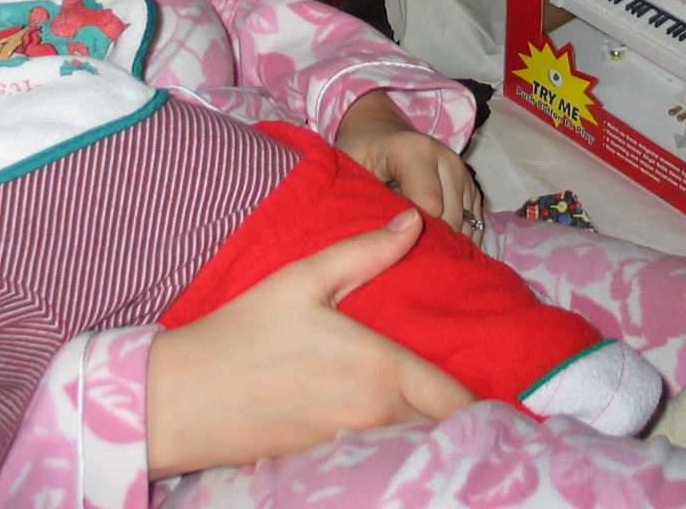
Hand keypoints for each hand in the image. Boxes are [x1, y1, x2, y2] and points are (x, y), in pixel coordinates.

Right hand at [145, 209, 474, 477]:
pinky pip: (381, 457)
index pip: (456, 400)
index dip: (483, 400)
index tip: (503, 391)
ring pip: (413, 445)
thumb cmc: (243, 331)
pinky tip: (390, 427)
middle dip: (460, 416)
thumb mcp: (303, 279)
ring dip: (429, 431)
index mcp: (379, 369)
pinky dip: (396, 445)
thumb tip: (413, 221)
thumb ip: (365, 253)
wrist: (181, 398)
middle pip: (442, 428)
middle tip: (471, 396)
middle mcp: (375, 416)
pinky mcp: (327, 464)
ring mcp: (351, 446)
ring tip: (438, 411)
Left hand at [334, 90, 483, 240]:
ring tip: (417, 251)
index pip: (429, 205)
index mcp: (414, 151)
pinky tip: (436, 247)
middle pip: (451, 219)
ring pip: (466, 225)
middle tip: (402, 254)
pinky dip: (458, 241)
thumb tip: (389, 241)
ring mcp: (463, 172)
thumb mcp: (349, 172)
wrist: (379, 133)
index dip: (411, 234)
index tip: (391, 247)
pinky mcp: (471, 187)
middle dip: (428, 243)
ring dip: (445, 244)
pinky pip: (474, 224)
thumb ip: (364, 200)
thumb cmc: (359, 154)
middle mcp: (445, 158)